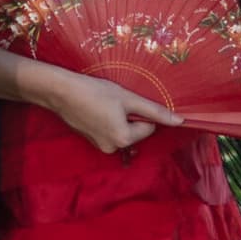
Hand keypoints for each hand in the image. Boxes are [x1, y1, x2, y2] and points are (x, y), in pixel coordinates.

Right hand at [44, 68, 184, 154]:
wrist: (61, 92)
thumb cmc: (95, 92)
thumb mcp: (128, 98)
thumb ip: (155, 111)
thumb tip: (179, 121)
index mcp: (124, 139)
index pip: (149, 128)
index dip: (141, 111)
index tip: (127, 100)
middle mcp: (112, 148)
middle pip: (135, 131)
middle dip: (130, 116)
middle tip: (115, 101)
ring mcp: (100, 146)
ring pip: (122, 131)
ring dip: (118, 118)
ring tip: (103, 104)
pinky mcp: (90, 141)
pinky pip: (109, 131)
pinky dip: (107, 120)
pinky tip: (96, 108)